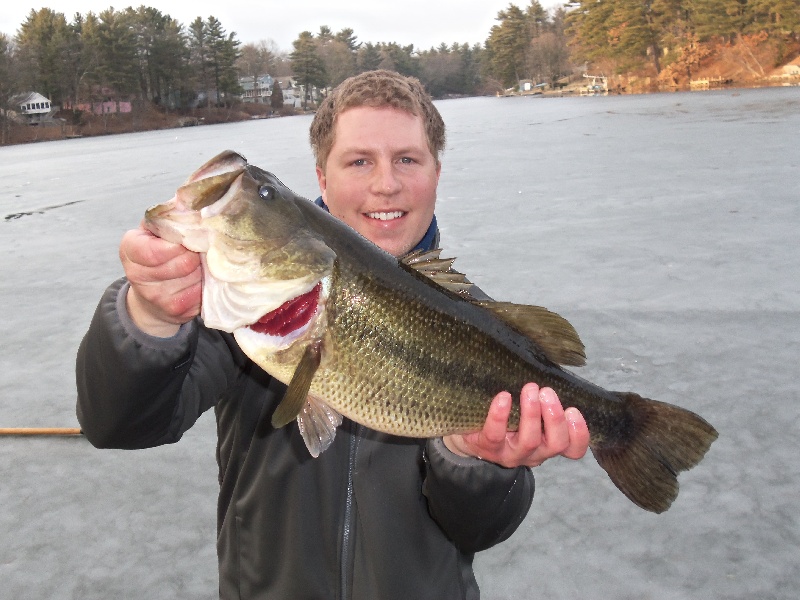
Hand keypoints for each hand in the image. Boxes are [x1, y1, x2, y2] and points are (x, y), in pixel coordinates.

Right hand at [120, 225, 201, 336]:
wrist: (152, 296)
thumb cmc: (159, 252)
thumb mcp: (156, 229)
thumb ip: (170, 215)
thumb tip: (192, 196)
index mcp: (130, 248)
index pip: (155, 250)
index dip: (178, 244)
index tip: (186, 239)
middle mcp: (137, 275)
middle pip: (183, 262)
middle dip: (195, 254)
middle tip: (196, 251)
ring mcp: (156, 296)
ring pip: (195, 277)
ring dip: (202, 269)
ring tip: (197, 264)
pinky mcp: (175, 311)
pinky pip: (201, 293)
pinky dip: (205, 284)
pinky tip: (199, 279)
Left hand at [443, 383, 589, 467]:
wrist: (468, 433)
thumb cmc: (506, 417)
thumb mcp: (529, 412)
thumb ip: (543, 401)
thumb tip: (551, 369)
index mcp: (548, 443)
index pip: (573, 448)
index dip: (579, 433)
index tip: (574, 410)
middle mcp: (535, 453)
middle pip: (556, 443)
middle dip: (555, 417)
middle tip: (547, 392)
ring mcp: (512, 453)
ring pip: (529, 440)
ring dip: (532, 413)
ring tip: (529, 389)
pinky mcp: (489, 448)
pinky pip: (496, 434)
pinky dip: (500, 415)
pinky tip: (503, 397)